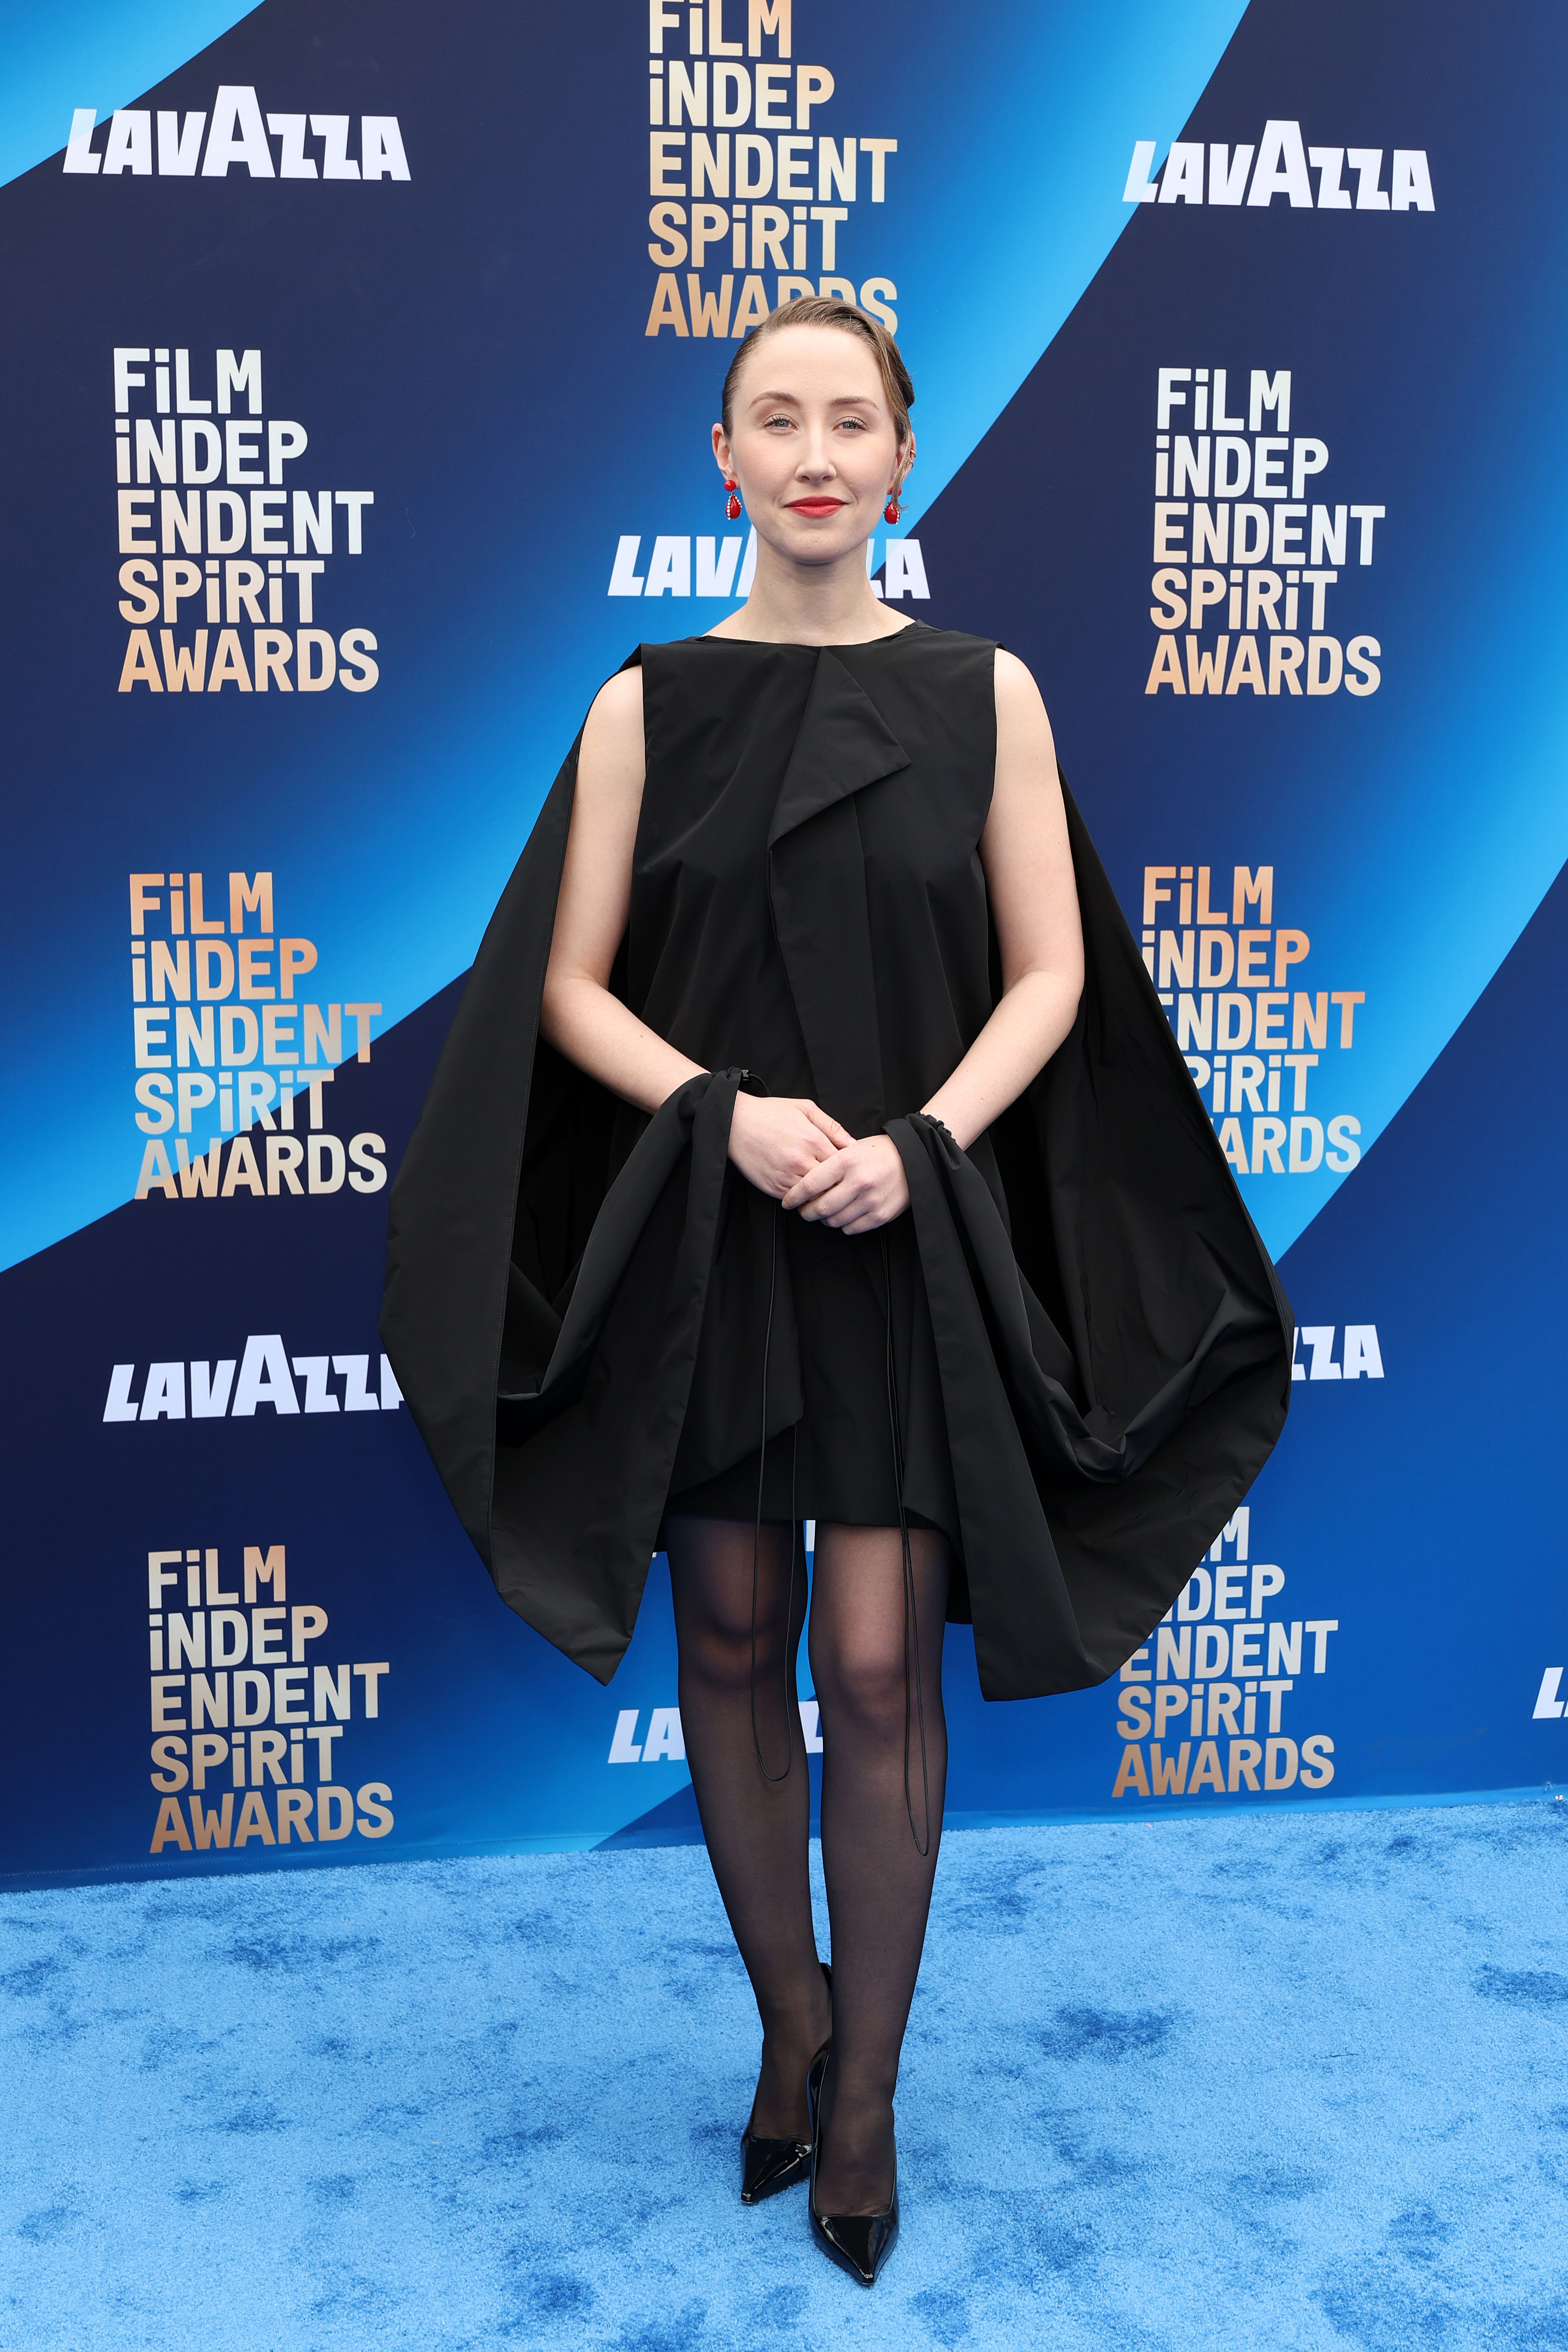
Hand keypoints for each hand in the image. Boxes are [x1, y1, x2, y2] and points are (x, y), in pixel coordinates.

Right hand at [728, 1094, 852, 1198]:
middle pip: (832, 1183)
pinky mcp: (773, 1187)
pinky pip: (795, 1200)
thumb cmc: (770, 1113)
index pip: (843, 1165)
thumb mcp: (805, 1109)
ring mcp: (786, 1176)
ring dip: (820, 1193)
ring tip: (823, 1188)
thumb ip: (832, 1127)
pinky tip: (804, 1190)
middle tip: (840, 1183)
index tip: (848, 1169)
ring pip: (815, 1195)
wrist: (735, 1123)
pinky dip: (802, 1197)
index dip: (848, 1168)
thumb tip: (853, 1144)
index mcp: (813, 1140)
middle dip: (837, 1183)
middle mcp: (801, 1161)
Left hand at [782, 1132, 908, 1233]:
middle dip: (806, 1212)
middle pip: (820, 1208)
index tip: (788, 1201)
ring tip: (824, 1212)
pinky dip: (843, 1224)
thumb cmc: (878, 1152)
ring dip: (824, 1219)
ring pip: (834, 1221)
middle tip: (803, 1210)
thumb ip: (828, 1164)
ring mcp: (871, 1200)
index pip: (810, 1185)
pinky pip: (851, 1228)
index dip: (794, 1197)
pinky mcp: (881, 1215)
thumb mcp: (850, 1148)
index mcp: (847, 1161)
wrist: (914, 1159)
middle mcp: (858, 1181)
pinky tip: (844, 1214)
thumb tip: (803, 1184)